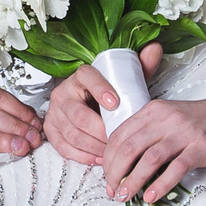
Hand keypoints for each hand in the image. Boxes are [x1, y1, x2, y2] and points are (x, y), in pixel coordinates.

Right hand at [44, 43, 163, 167]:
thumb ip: (140, 65)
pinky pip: (63, 147)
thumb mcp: (124, 79)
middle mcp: (63, 92)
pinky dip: (83, 156)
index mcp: (80, 76)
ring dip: (94, 147)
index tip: (116, 103)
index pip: (87, 77)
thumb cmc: (107, 93)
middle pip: (79, 116)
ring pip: (72, 134)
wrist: (86, 102)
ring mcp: (55, 112)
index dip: (100, 89)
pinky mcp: (51, 130)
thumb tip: (154, 48)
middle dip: (101, 132)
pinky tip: (98, 157)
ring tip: (112, 151)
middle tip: (120, 140)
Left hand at [99, 69, 205, 203]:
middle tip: (113, 191)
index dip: (108, 160)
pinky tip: (151, 197)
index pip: (119, 136)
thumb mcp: (167, 118)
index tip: (107, 178)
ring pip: (149, 159)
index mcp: (152, 112)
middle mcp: (165, 120)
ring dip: (133, 181)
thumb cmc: (199, 121)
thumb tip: (122, 164)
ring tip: (126, 196)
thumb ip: (146, 134)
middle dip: (115, 173)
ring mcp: (183, 134)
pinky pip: (175, 169)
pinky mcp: (200, 148)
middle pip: (129, 148)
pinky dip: (160, 185)